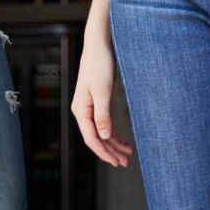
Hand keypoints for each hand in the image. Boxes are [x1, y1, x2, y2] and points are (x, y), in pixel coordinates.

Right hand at [72, 34, 132, 166]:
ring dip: (113, 143)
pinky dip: (113, 132)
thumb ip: (102, 115)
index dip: (104, 152)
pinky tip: (121, 139)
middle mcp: (82, 111)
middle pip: (96, 138)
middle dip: (111, 151)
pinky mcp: (95, 102)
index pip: (91, 139)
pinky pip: (103, 123)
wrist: (98, 46)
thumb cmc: (99, 65)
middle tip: (126, 162)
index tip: (117, 162)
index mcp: (81, 110)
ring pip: (100, 132)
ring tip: (127, 153)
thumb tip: (104, 136)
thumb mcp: (102, 91)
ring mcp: (88, 107)